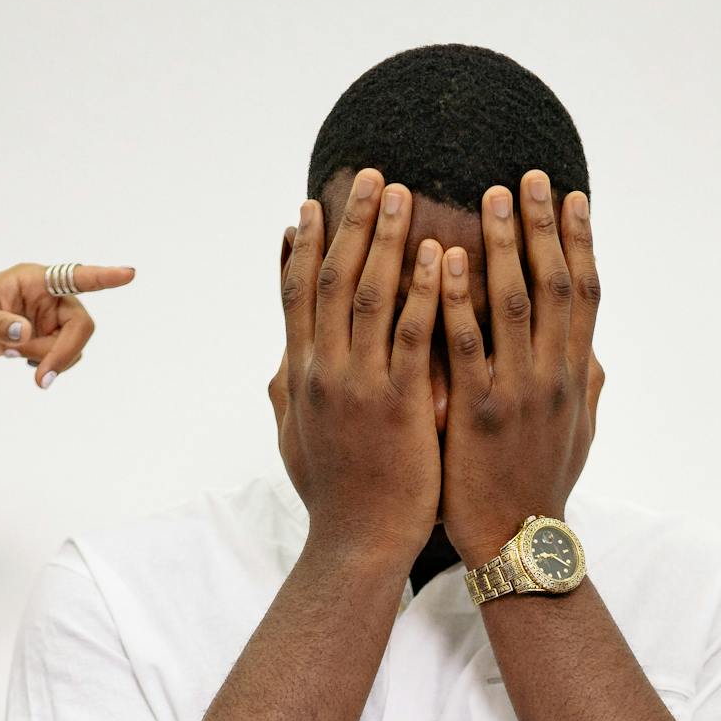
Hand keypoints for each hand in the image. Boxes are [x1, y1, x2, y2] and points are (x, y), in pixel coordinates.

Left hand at [0, 262, 135, 391]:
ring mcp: (55, 318)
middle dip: (62, 353)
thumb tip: (24, 333)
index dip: (103, 277)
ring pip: (73, 347)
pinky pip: (65, 357)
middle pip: (80, 326)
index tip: (128, 275)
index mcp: (36, 280)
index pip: (75, 277)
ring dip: (48, 360)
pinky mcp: (53, 337)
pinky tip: (20, 357)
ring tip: (13, 355)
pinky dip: (47, 365)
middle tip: (41, 379)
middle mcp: (52, 297)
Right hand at [269, 171, 442, 569]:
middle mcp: (324, 372)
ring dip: (386, 238)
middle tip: (370, 175)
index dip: (304, 246)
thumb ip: (289, 389)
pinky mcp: (400, 405)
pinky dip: (423, 290)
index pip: (296, 294)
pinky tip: (438, 253)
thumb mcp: (295, 438)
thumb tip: (282, 355)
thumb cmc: (333, 496)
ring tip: (404, 193)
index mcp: (300, 375)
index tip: (312, 205)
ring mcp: (360, 386)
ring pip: (371, 295)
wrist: (357, 544)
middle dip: (350, 222)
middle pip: (333, 279)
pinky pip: (413, 335)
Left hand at [438, 174, 602, 567]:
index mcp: (576, 376)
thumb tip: (593, 349)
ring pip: (515, 304)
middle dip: (542, 227)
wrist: (518, 544)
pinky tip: (447, 260)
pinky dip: (458, 300)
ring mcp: (517, 394)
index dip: (580, 241)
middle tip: (527, 176)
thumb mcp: (578, 433)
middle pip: (555, 284)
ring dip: (504, 245)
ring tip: (488, 197)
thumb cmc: (542, 486)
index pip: (586, 293)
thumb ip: (585, 384)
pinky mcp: (477, 414)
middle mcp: (554, 377)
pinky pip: (467, 347)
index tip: (571, 196)